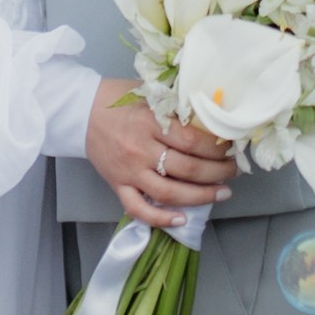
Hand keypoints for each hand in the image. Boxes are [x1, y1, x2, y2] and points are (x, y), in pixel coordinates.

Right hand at [83, 79, 237, 229]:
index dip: (218, 148)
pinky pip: (138, 209)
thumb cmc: (119, 99)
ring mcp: (129, 171)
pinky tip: (181, 219)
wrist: (81, 112)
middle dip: (218, 172)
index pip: (194, 141)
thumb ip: (177, 107)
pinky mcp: (118, 185)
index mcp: (151, 122)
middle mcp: (141, 149)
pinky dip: (160, 218)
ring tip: (221, 193)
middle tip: (233, 171)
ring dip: (201, 196)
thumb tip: (212, 120)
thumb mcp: (152, 95)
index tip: (231, 148)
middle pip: (188, 168)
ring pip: (169, 192)